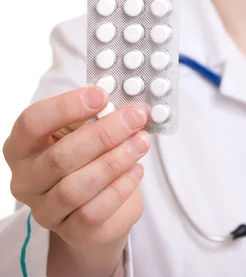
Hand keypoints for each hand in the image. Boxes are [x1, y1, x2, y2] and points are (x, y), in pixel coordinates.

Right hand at [3, 87, 149, 249]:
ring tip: (140, 142)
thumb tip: (123, 107)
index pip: (32, 122)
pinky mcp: (69, 231)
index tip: (101, 96)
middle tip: (134, 118)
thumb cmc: (84, 154)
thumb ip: (94, 115)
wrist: (93, 202)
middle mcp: (25, 180)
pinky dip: (119, 188)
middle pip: (60, 157)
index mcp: (22, 146)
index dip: (66, 106)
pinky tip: (136, 169)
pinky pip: (93, 212)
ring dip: (115, 161)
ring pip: (76, 187)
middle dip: (104, 134)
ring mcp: (44, 209)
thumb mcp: (82, 128)